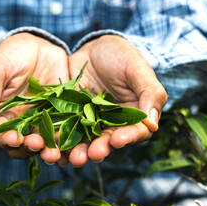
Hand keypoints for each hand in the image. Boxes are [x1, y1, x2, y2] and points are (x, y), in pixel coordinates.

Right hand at [0, 32, 67, 161]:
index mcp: (2, 115)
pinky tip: (71, 143)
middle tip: (36, 144)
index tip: (14, 139)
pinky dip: (68, 138)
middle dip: (29, 148)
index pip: (1, 136)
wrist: (38, 44)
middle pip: (24, 145)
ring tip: (54, 152)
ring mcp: (44, 119)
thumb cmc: (10, 55)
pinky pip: (66, 128)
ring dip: (48, 149)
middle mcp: (23, 122)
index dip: (6, 141)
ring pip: (45, 141)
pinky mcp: (63, 113)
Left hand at [63, 35, 166, 166]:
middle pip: (108, 142)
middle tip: (93, 154)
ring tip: (73, 157)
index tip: (117, 140)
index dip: (127, 137)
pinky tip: (54, 147)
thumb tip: (152, 124)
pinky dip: (59, 140)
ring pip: (85, 141)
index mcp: (134, 116)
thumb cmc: (122, 56)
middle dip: (100, 149)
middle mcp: (112, 124)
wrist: (94, 48)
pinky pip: (64, 130)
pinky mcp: (70, 117)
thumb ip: (149, 93)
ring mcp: (89, 122)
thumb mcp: (137, 69)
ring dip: (79, 151)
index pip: (135, 132)